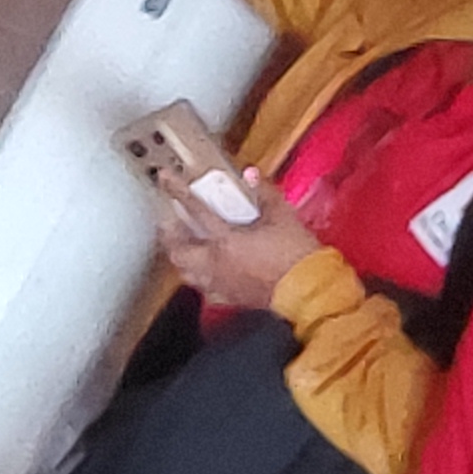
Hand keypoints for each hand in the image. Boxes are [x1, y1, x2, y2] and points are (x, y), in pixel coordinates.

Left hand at [153, 172, 320, 312]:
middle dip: (169, 235)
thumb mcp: (282, 216)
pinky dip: (199, 277)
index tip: (164, 178)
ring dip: (181, 257)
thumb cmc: (296, 253)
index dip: (177, 191)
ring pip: (186, 272)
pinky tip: (206, 271)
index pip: (195, 210)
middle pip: (178, 251)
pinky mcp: (230, 300)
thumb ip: (264, 192)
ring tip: (184, 245)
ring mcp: (220, 284)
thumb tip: (250, 173)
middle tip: (169, 221)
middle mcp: (216, 264)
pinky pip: (204, 288)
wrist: (309, 291)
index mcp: (227, 240)